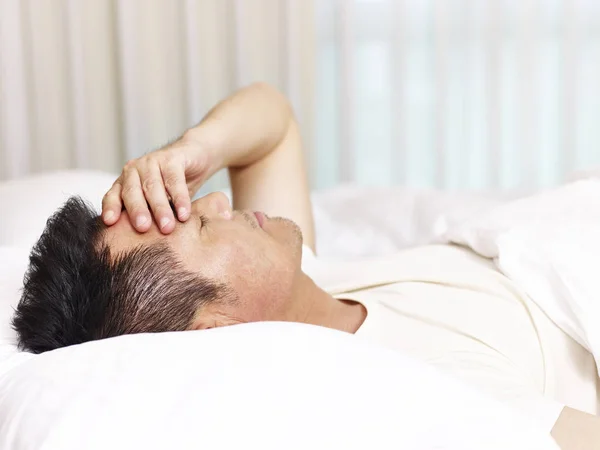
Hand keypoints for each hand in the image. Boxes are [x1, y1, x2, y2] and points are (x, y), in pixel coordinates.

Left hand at [101, 136, 218, 233]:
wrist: (195, 157)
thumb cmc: (172, 186)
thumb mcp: (157, 201)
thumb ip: (147, 216)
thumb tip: (139, 248)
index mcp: (126, 182)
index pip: (113, 196)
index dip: (111, 208)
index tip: (110, 222)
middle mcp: (135, 170)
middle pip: (132, 192)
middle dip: (137, 211)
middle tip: (143, 228)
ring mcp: (152, 162)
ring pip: (153, 187)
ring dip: (160, 208)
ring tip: (167, 227)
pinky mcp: (172, 158)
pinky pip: (175, 180)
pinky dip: (180, 198)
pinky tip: (184, 214)